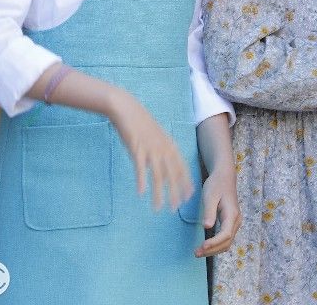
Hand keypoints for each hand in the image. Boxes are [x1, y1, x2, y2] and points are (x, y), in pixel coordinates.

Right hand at [109, 91, 193, 209]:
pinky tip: (141, 193)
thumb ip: (162, 149)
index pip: (182, 167)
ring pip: (158, 174)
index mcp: (169, 144)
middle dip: (175, 192)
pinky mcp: (136, 148)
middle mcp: (163, 147)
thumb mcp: (157, 136)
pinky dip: (142, 180)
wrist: (127, 108)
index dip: (186, 182)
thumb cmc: (141, 123)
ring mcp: (150, 148)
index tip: (189, 197)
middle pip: (172, 174)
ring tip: (159, 208)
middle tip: (176, 208)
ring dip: (159, 193)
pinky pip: (140, 167)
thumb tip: (166, 165)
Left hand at [194, 165, 241, 256]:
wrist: (224, 176)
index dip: (214, 243)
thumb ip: (209, 212)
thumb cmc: (216, 184)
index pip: (225, 234)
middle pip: (227, 242)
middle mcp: (236, 220)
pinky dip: (216, 245)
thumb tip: (206, 227)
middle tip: (195, 253)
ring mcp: (235, 222)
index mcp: (232, 214)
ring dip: (214, 250)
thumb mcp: (210, 196)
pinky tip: (205, 246)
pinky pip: (226, 239)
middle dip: (212, 250)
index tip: (202, 247)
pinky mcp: (231, 223)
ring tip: (198, 252)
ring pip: (227, 243)